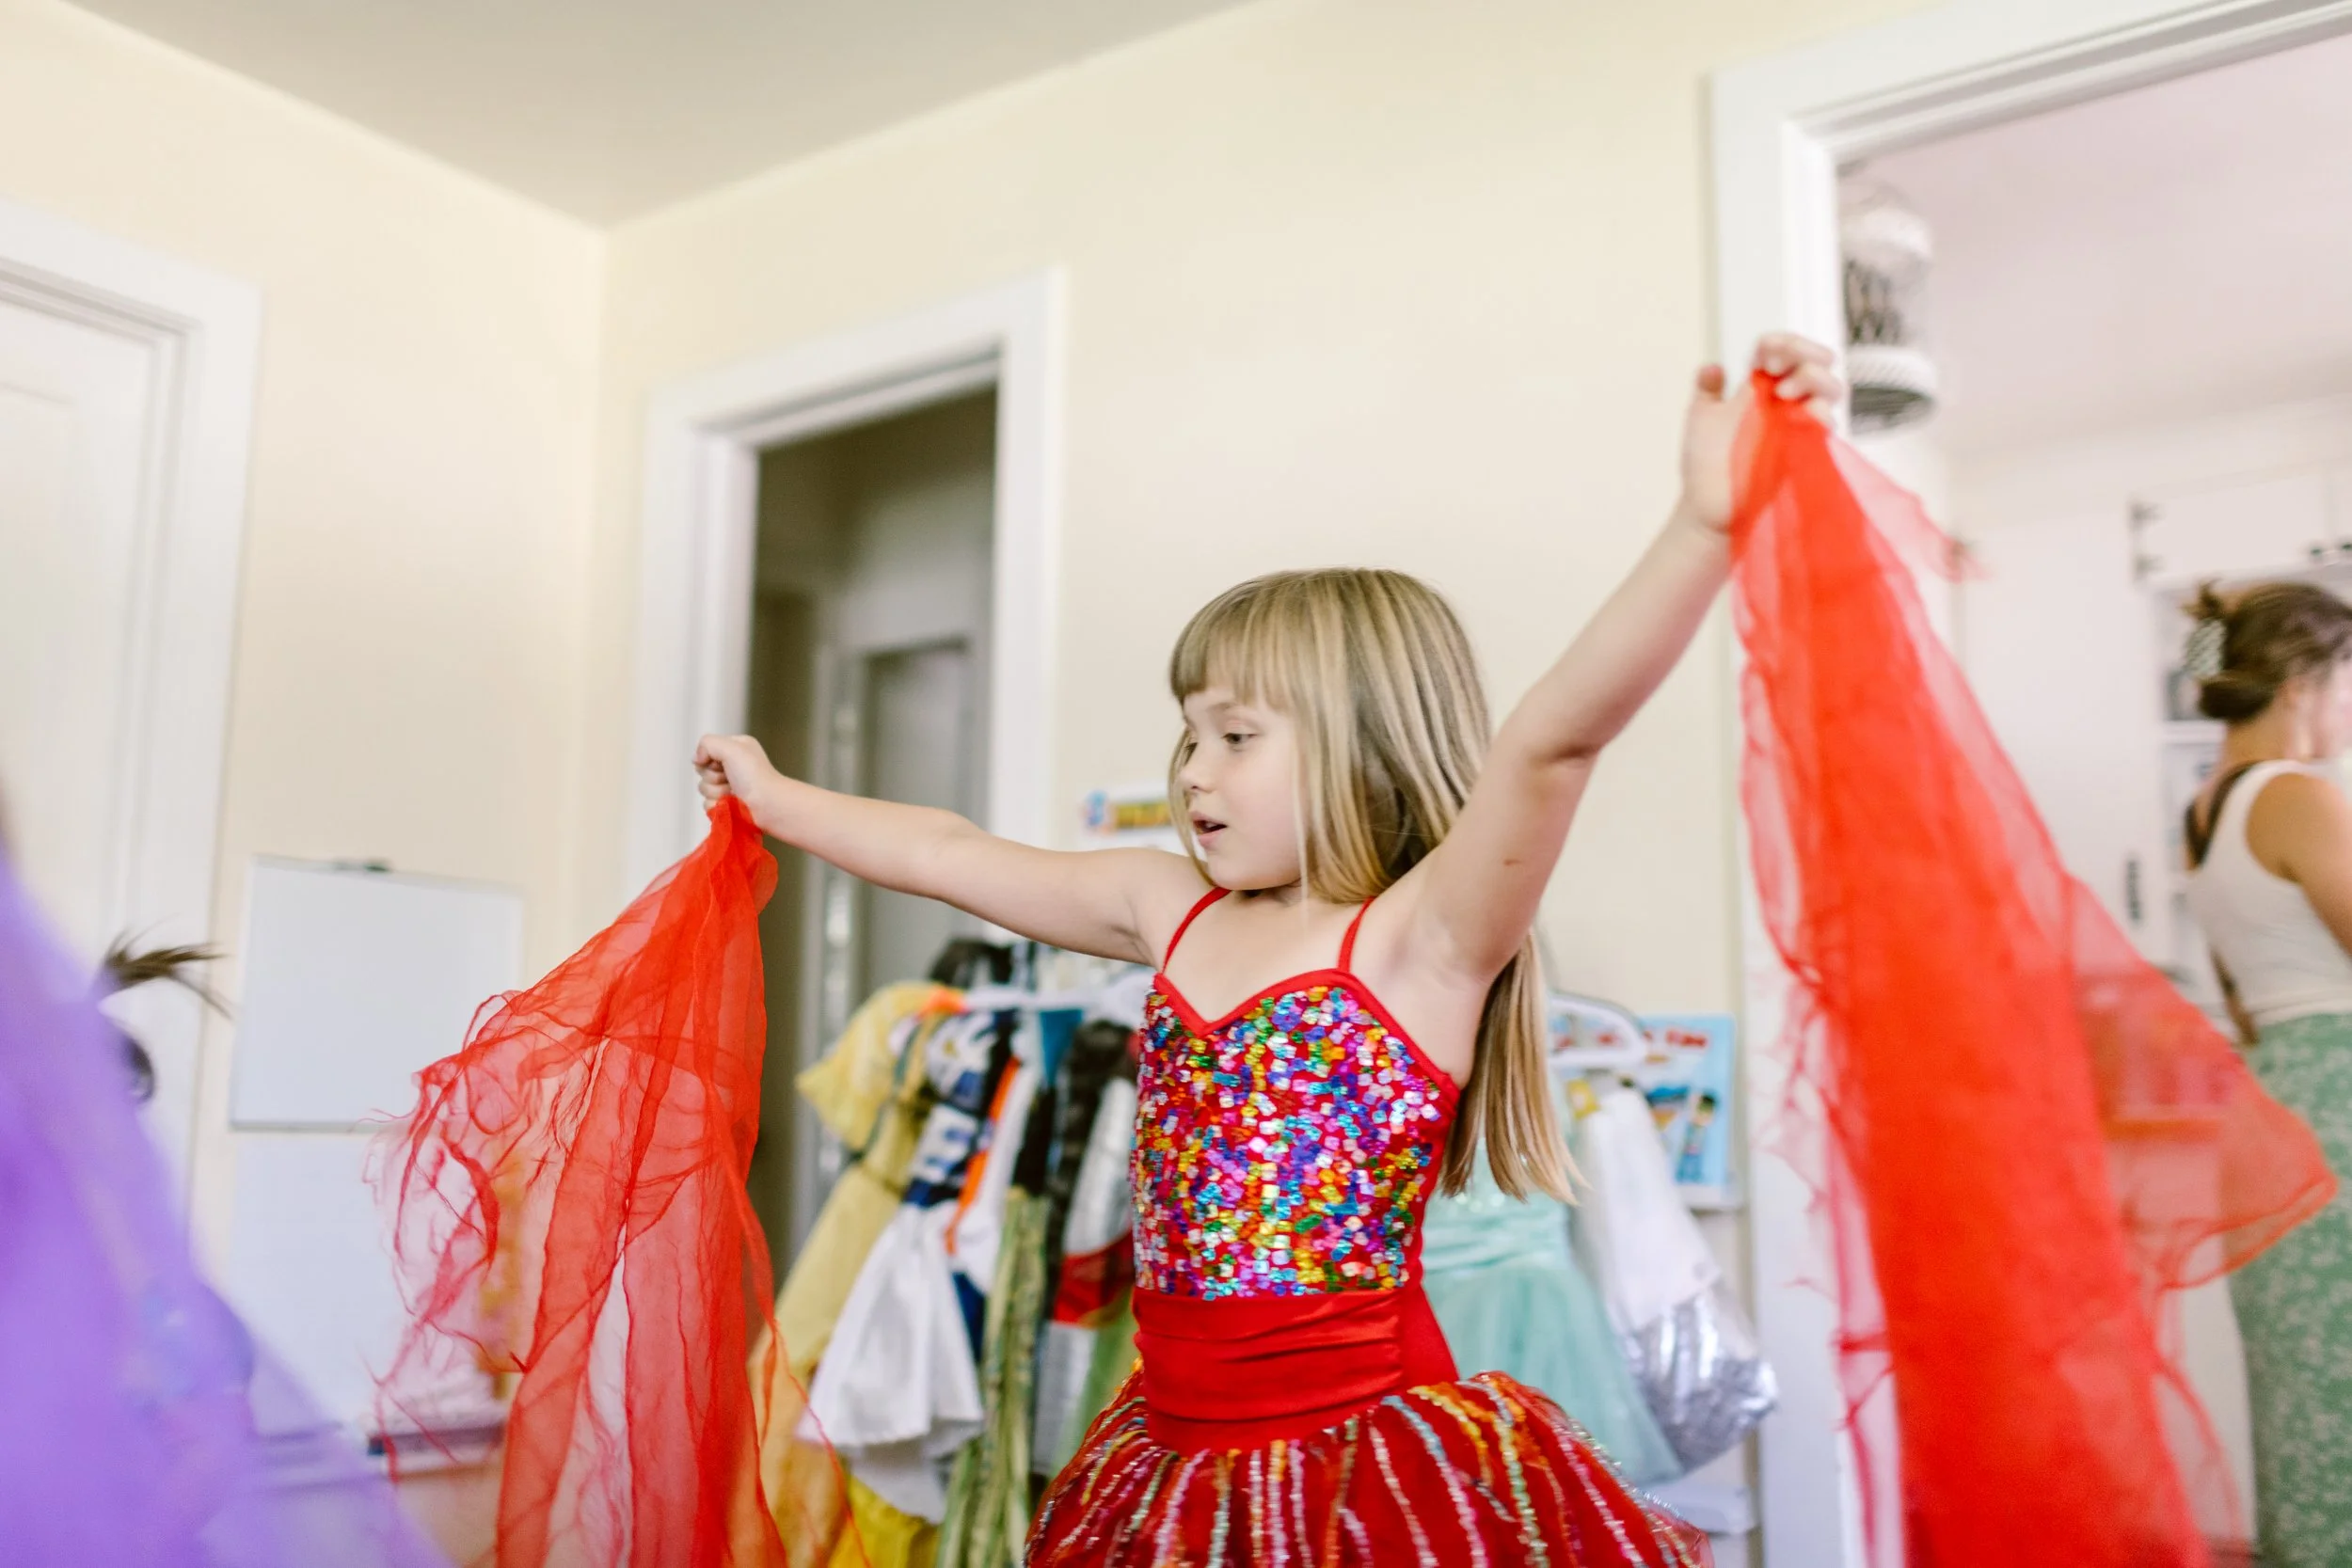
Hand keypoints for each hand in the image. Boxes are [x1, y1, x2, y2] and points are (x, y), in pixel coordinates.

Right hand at [694, 734, 780, 814]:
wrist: (768, 805)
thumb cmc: (754, 775)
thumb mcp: (731, 747)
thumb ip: (707, 744)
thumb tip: (696, 759)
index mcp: (735, 748)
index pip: (706, 750)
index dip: (709, 758)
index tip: (722, 763)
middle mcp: (732, 765)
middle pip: (702, 770)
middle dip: (713, 777)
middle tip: (730, 778)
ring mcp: (729, 786)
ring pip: (703, 788)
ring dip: (717, 791)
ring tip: (734, 793)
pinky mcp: (726, 804)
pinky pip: (707, 804)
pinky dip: (718, 805)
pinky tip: (732, 804)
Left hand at [1677, 333, 1843, 533]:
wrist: (1708, 506)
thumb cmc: (1704, 465)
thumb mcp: (1700, 419)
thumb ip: (1706, 390)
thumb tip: (1711, 367)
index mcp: (1759, 387)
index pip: (1783, 351)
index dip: (1781, 343)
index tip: (1766, 351)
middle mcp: (1784, 401)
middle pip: (1812, 363)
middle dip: (1802, 354)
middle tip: (1775, 369)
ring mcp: (1797, 423)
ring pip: (1828, 389)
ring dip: (1814, 380)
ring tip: (1785, 393)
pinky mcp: (1806, 448)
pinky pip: (1826, 426)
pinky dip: (1822, 414)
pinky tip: (1808, 414)